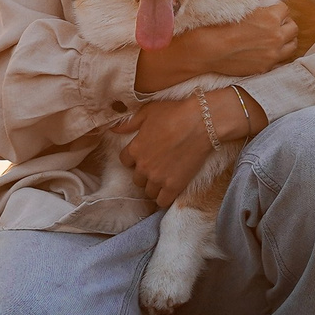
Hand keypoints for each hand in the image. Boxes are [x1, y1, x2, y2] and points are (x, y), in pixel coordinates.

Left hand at [115, 89, 265, 205]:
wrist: (200, 123)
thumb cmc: (174, 113)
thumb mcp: (147, 112)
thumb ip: (128, 123)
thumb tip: (113, 129)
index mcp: (135, 148)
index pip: (124, 161)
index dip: (133, 158)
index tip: (143, 155)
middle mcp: (143, 166)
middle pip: (136, 179)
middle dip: (144, 174)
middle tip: (156, 166)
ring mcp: (158, 178)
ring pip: (148, 192)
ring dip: (154, 186)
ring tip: (164, 179)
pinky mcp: (174, 186)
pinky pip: (162, 201)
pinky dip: (164, 198)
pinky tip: (169, 191)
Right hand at [133, 5, 299, 92]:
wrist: (207, 50)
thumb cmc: (219, 24)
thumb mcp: (240, 4)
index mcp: (271, 17)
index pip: (285, 9)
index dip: (275, 10)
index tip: (266, 12)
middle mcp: (276, 36)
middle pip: (293, 27)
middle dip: (284, 24)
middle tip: (272, 24)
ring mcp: (272, 54)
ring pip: (292, 45)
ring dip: (285, 40)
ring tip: (273, 38)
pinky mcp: (265, 67)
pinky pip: (281, 60)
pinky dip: (277, 55)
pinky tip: (265, 51)